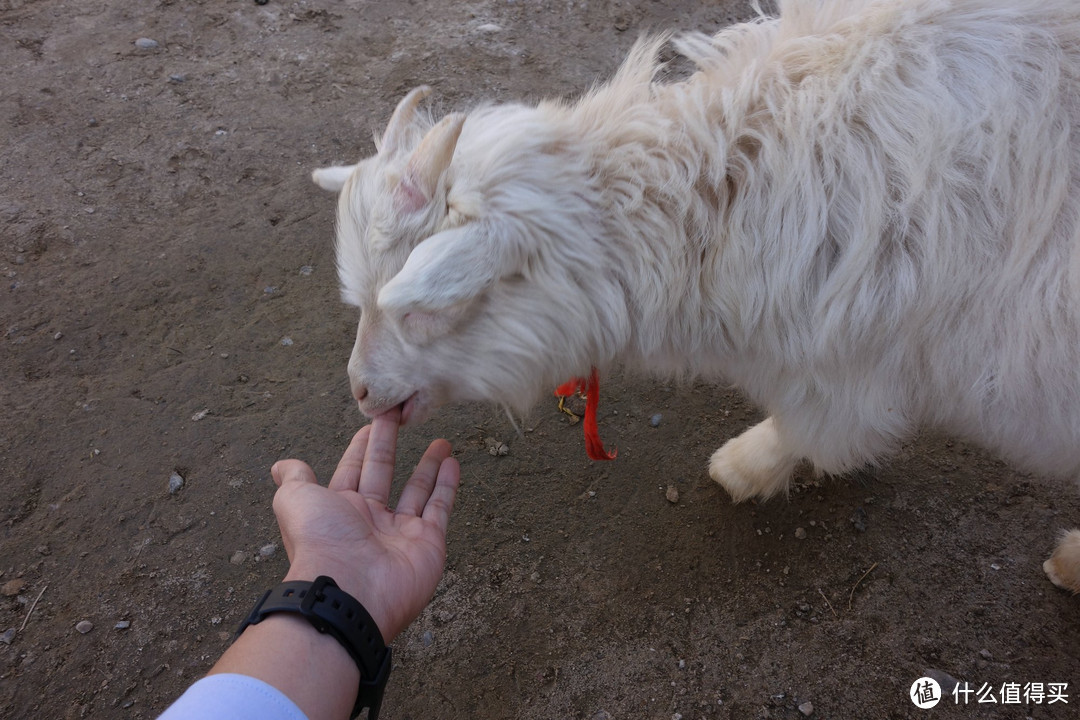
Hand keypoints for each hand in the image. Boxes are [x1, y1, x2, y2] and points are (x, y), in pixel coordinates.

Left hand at [270, 406, 459, 642]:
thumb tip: (281, 466)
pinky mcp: (428, 542)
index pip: (353, 471)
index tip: (373, 423)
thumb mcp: (296, 501)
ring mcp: (401, 533)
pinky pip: (440, 509)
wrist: (349, 590)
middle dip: (390, 446)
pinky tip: (453, 463)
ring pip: (417, 491)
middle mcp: (370, 521)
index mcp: (339, 510)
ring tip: (440, 441)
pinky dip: (448, 486)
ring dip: (428, 466)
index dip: (362, 447)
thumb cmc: (320, 542)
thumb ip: (294, 480)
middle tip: (401, 416)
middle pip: (383, 474)